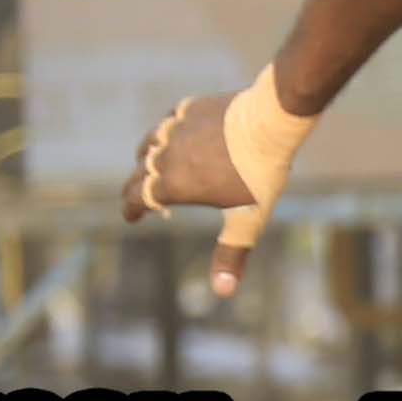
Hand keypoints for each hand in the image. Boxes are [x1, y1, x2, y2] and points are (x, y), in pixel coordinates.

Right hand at [122, 90, 280, 294]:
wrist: (270, 123)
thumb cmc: (258, 174)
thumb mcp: (247, 220)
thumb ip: (231, 254)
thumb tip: (223, 292)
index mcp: (170, 184)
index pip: (137, 199)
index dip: (132, 210)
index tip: (131, 217)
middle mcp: (164, 155)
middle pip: (139, 172)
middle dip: (135, 187)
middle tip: (137, 195)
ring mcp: (175, 128)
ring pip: (149, 143)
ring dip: (146, 156)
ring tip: (151, 163)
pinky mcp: (190, 108)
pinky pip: (170, 121)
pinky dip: (167, 131)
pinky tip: (176, 133)